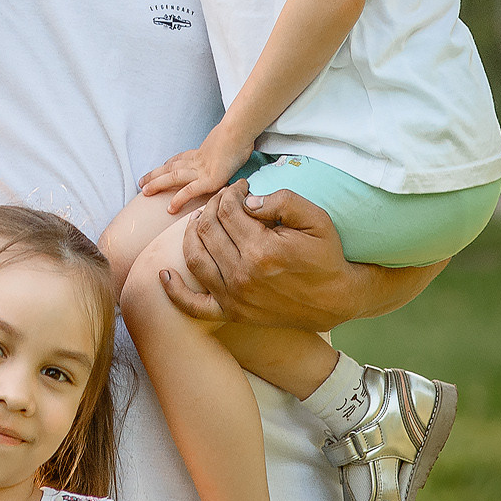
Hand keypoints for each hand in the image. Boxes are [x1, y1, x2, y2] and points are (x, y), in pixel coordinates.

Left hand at [138, 129, 249, 215]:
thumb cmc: (240, 134)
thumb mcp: (230, 141)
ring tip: (144, 192)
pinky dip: (179, 199)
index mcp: (202, 153)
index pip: (182, 158)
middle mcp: (199, 161)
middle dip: (156, 174)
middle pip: (172, 167)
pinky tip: (170, 208)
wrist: (240, 131)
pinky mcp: (210, 180)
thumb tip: (231, 151)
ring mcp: (203, 171)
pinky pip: (190, 191)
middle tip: (142, 182)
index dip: (171, 163)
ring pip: (173, 177)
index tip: (162, 167)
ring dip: (157, 183)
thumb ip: (226, 149)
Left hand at [171, 182, 446, 329]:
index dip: (231, 192)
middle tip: (224, 201)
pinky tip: (165, 273)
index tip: (241, 188)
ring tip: (202, 221)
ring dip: (192, 233)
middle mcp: (242, 274)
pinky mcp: (232, 312)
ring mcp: (234, 296)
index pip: (227, 209)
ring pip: (195, 257)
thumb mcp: (316, 219)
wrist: (335, 299)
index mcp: (261, 249)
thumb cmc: (326, 256)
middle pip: (208, 228)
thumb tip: (249, 201)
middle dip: (212, 206)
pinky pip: (193, 305)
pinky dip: (175, 291)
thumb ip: (283, 201)